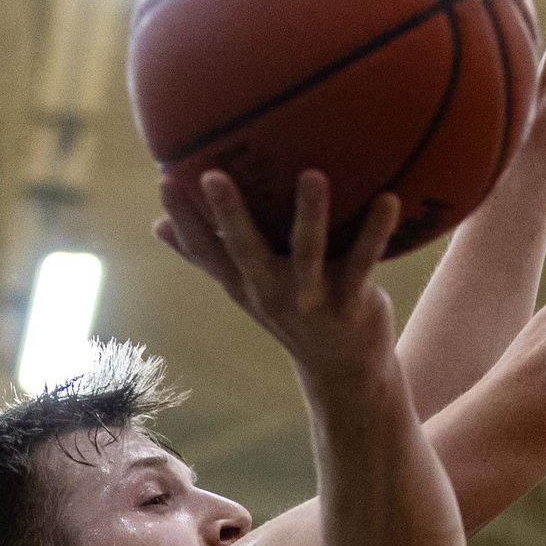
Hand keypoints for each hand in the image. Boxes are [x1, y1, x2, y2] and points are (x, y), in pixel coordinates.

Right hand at [157, 169, 400, 382]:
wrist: (345, 370)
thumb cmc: (291, 313)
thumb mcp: (245, 288)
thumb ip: (206, 256)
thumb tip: (155, 225)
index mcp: (245, 285)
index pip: (205, 251)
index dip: (184, 218)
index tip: (165, 179)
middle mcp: (272, 292)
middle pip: (245, 251)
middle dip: (229, 215)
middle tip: (214, 175)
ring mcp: (312, 298)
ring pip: (308, 252)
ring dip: (310, 214)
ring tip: (313, 174)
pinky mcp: (351, 301)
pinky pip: (364, 260)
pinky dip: (376, 231)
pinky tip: (389, 199)